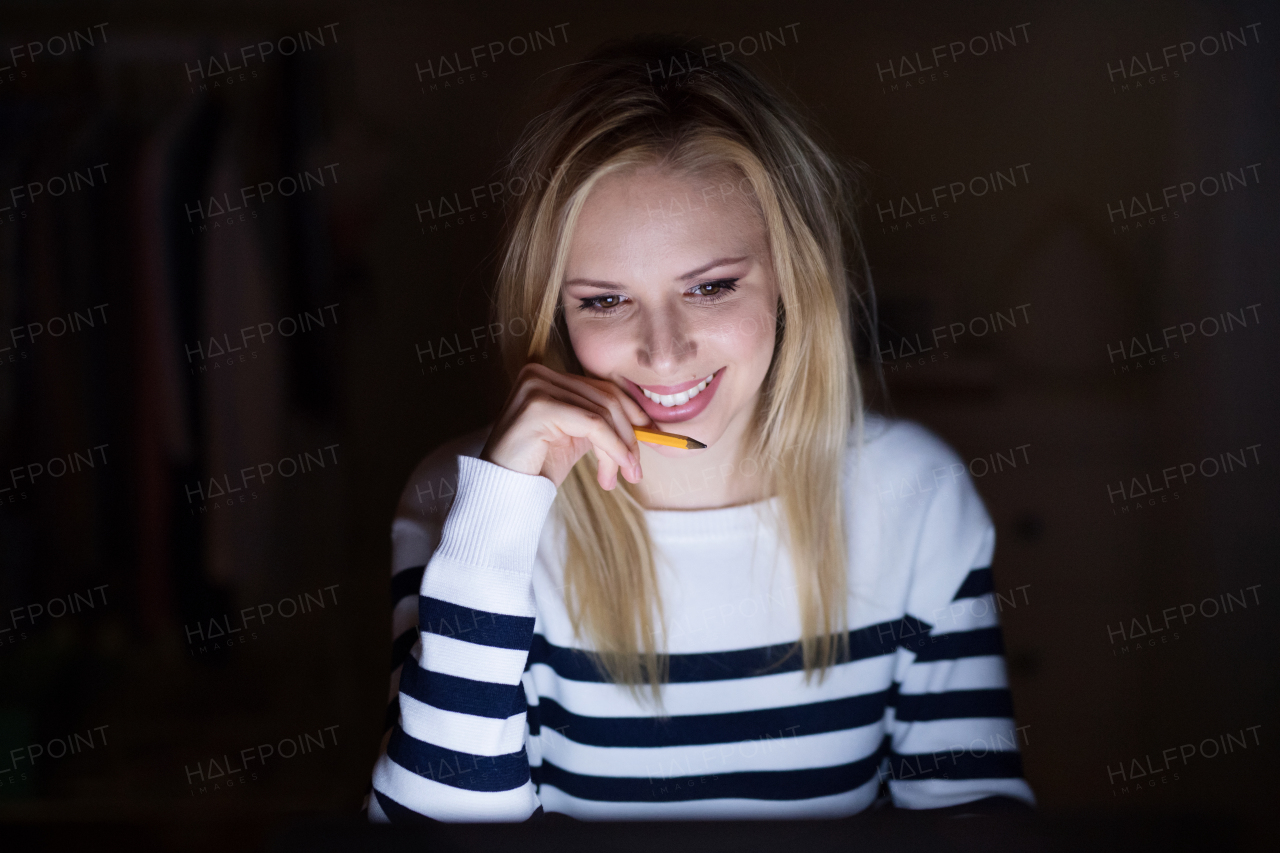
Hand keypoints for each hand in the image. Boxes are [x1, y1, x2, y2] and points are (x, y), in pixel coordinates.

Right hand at [479, 362, 650, 489]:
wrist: (504, 489)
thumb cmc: (537, 465)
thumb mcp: (577, 438)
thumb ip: (603, 423)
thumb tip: (647, 424)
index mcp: (548, 376)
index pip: (602, 388)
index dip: (632, 412)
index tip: (652, 437)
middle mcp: (539, 374)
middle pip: (605, 398)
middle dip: (629, 435)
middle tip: (635, 469)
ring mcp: (536, 386)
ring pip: (602, 413)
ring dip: (620, 448)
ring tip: (624, 475)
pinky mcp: (538, 405)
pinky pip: (592, 425)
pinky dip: (611, 447)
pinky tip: (615, 469)